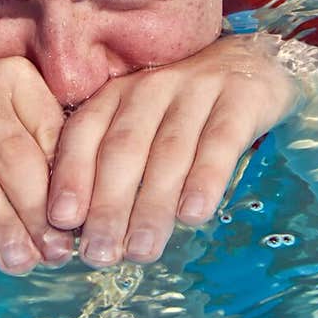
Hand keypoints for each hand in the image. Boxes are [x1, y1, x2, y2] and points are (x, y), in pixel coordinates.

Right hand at [0, 59, 72, 273]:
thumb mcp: (15, 127)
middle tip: (47, 257)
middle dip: (33, 213)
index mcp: (14, 77)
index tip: (70, 235)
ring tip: (15, 262)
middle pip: (11, 157)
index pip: (48, 137)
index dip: (63, 190)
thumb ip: (44, 162)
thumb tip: (68, 229)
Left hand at [46, 33, 300, 265]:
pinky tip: (193, 216)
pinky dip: (205, 179)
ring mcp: (197, 90)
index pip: (85, 133)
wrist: (255, 62)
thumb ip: (115, 165)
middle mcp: (151, 88)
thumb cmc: (184, 110)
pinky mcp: (241, 100)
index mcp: (117, 95)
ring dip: (152, 205)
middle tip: (100, 255)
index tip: (62, 220)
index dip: (72, 176)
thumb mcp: (143, 124)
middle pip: (124, 149)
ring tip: (142, 250)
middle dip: (108, 205)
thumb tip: (83, 231)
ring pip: (169, 151)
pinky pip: (219, 142)